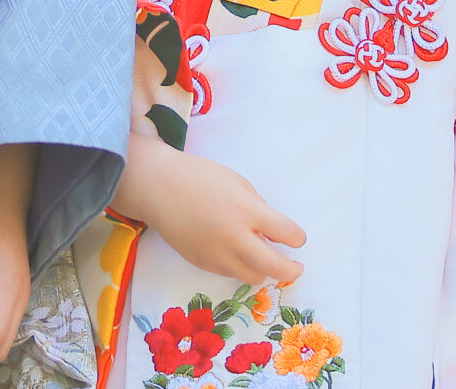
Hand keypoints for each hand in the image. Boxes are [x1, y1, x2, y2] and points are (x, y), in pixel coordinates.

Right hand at [116, 136, 304, 288]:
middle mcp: (234, 237)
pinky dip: (239, 266)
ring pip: (253, 277)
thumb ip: (258, 209)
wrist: (158, 188)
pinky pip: (230, 273)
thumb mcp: (237, 183)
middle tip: (296, 267)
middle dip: (291, 270)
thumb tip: (272, 233)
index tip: (297, 239)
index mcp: (246, 211)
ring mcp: (217, 254)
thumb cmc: (200, 177)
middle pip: (274, 267)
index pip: (286, 233)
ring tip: (264, 258)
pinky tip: (236, 252)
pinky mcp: (203, 264)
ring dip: (264, 270)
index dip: (297, 238)